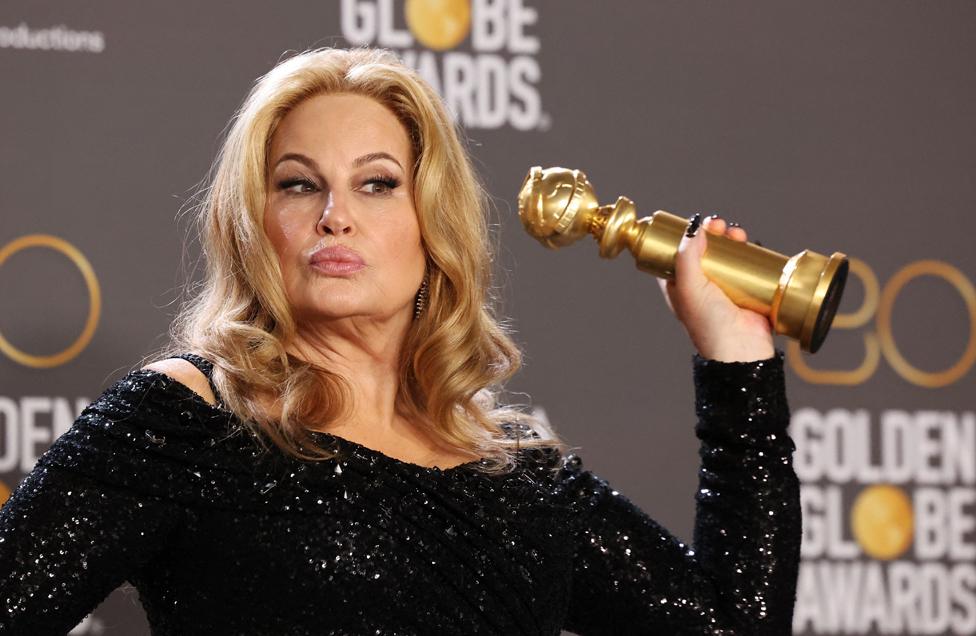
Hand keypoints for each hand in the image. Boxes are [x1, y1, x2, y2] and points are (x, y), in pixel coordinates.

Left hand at [657, 214, 775, 361]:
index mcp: (679, 288)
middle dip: (711, 235)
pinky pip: (747, 266)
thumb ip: (686, 257)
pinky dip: (748, 253)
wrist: (742, 349)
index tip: (693, 226)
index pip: (675, 257)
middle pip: (704, 252)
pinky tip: (749, 244)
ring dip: (730, 240)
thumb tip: (692, 228)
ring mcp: (723, 289)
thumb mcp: (689, 287)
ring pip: (726, 256)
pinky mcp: (746, 290)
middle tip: (718, 225)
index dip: (683, 239)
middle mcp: (699, 288)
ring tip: (736, 234)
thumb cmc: (709, 324)